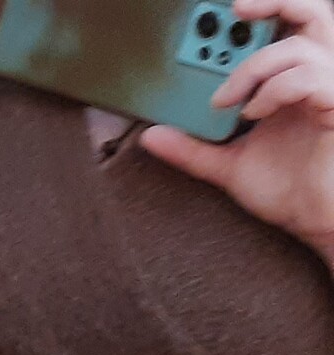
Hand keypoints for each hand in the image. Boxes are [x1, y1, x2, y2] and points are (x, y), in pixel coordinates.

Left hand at [142, 0, 333, 262]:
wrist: (315, 221)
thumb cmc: (288, 189)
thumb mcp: (227, 166)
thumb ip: (193, 148)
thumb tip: (151, 135)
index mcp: (294, 79)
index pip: (285, 27)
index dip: (262, 9)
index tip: (224, 8)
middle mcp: (317, 74)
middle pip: (311, 11)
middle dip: (274, 1)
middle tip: (234, 9)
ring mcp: (330, 87)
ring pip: (301, 45)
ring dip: (255, 67)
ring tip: (225, 101)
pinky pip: (311, 78)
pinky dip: (276, 90)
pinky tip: (252, 114)